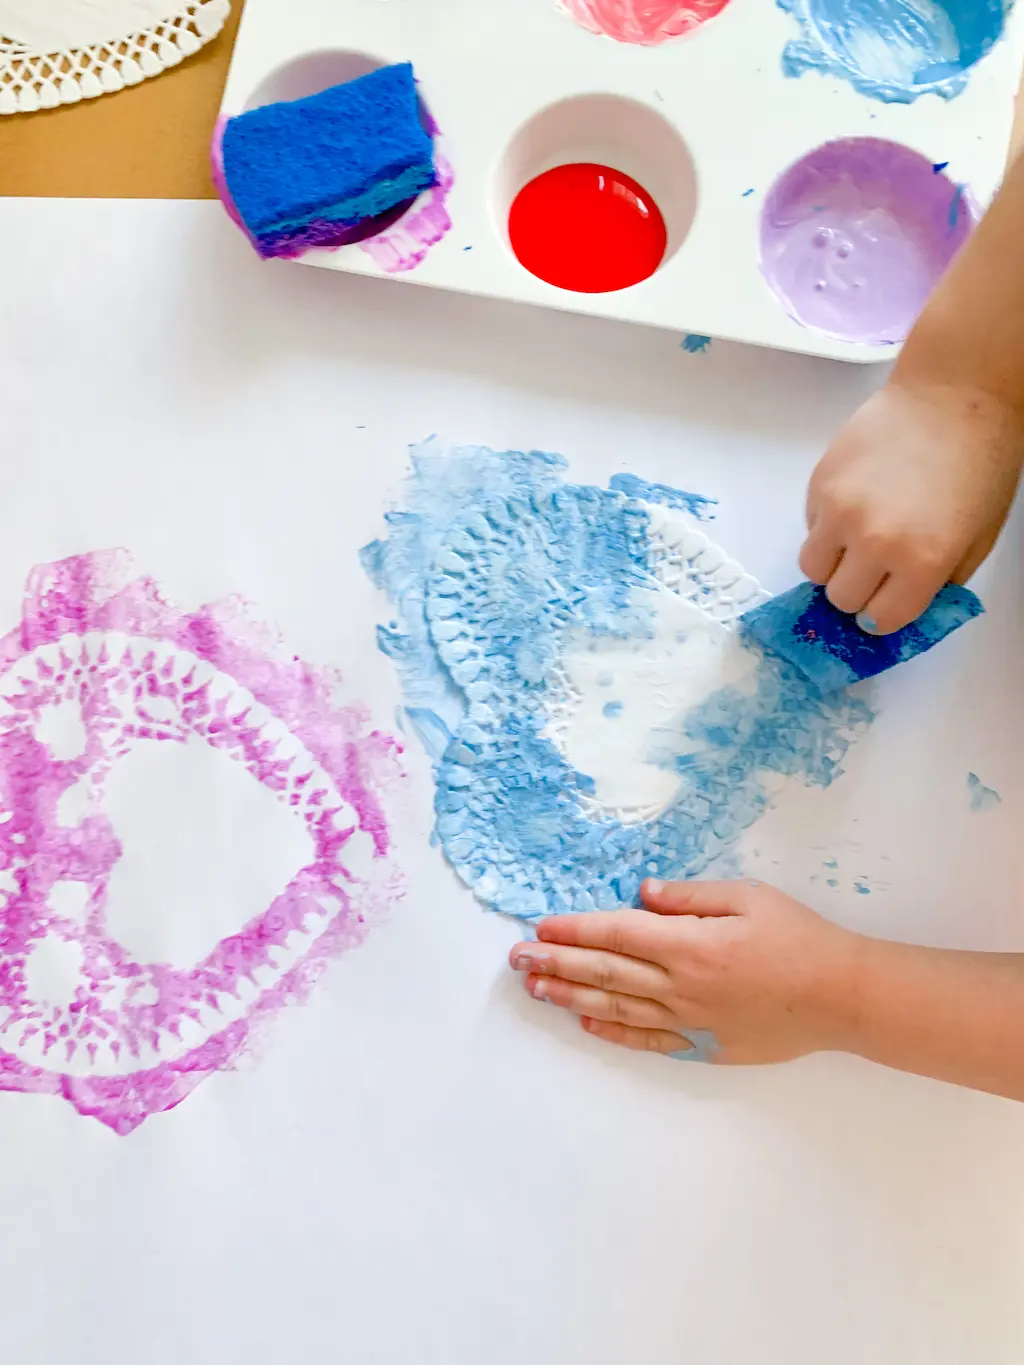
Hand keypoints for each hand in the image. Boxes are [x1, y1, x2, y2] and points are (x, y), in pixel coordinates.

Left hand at [509, 879, 860, 1063]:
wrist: (842, 996)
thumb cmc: (800, 937)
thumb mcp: (749, 897)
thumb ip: (690, 896)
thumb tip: (643, 893)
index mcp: (690, 943)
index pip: (616, 933)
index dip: (574, 930)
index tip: (541, 926)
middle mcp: (681, 985)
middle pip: (605, 972)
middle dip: (557, 963)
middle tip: (517, 959)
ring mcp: (690, 1020)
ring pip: (617, 1008)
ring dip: (572, 997)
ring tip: (537, 989)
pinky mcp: (704, 1046)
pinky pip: (648, 1040)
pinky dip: (613, 1031)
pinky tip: (586, 1023)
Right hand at [800, 379, 1022, 633]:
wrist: (953, 395)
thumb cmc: (979, 462)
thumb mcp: (977, 537)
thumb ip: (940, 581)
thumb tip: (903, 607)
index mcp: (921, 561)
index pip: (880, 620)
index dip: (886, 614)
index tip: (888, 601)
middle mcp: (874, 542)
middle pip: (842, 599)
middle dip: (859, 589)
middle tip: (875, 567)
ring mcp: (840, 511)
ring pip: (813, 569)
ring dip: (833, 563)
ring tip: (855, 538)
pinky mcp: (819, 484)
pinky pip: (810, 528)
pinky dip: (826, 526)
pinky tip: (856, 500)